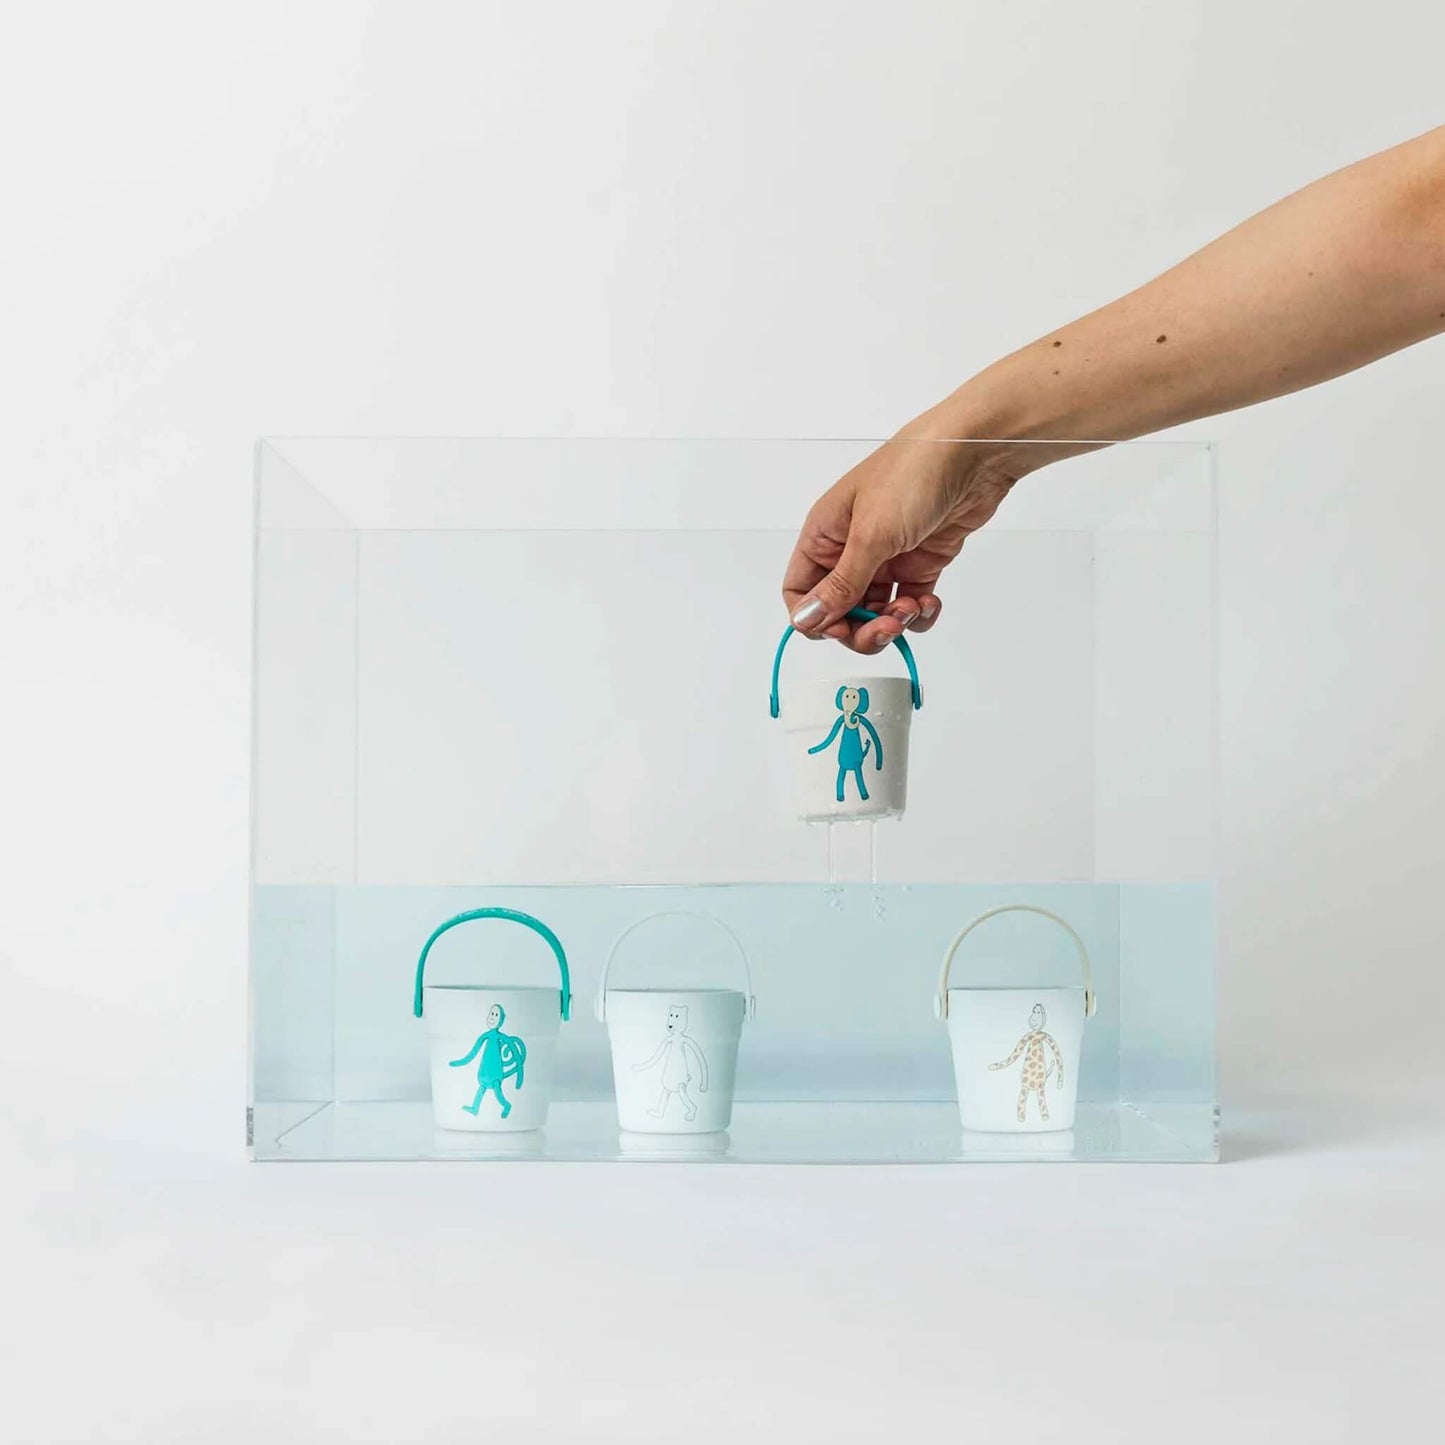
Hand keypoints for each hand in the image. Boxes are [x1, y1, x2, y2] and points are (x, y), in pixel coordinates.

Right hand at [782, 430, 1021, 652]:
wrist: (973, 454)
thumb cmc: (912, 474)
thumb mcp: (870, 535)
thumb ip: (840, 585)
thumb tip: (806, 619)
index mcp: (825, 535)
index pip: (800, 590)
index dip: (815, 617)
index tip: (840, 629)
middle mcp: (850, 548)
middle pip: (839, 610)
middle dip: (860, 628)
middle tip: (886, 628)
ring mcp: (886, 557)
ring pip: (875, 611)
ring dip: (893, 620)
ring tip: (912, 607)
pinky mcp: (920, 562)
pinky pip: (910, 604)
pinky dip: (919, 613)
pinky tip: (929, 601)